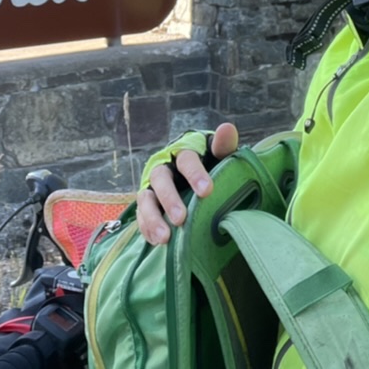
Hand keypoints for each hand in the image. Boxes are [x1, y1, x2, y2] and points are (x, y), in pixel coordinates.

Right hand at [136, 122, 237, 244]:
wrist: (192, 178)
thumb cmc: (209, 166)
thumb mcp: (217, 156)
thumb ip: (222, 146)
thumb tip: (227, 128)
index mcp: (182, 154)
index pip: (186, 160)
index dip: (195, 174)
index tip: (207, 190)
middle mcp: (163, 169)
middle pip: (160, 179)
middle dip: (169, 199)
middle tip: (181, 218)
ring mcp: (151, 188)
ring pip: (146, 199)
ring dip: (153, 217)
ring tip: (164, 238)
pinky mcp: (146, 206)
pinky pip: (140, 217)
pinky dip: (146, 229)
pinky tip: (157, 242)